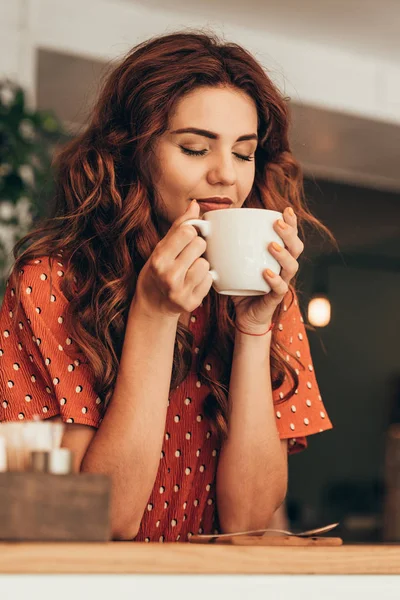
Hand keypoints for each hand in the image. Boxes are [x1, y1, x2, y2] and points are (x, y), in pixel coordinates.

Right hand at [135, 200, 213, 319]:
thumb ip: (179, 226)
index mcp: (159, 259)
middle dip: (197, 248)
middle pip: (200, 245)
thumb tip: (195, 205)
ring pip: (205, 264)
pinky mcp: (191, 303)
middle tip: (187, 256)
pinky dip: (204, 279)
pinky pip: (209, 280)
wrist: (153, 303)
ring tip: (190, 270)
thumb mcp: (162, 247)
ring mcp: (180, 291)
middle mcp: (168, 276)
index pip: (187, 232)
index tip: (187, 238)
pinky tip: (193, 282)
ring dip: (201, 265)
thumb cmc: (159, 270)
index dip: (191, 232)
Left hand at [231, 207, 303, 333]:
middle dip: (289, 233)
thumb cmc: (240, 284)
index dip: (291, 222)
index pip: (289, 236)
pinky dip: (274, 280)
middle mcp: (283, 267)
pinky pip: (279, 288)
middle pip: (296, 248)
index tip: (286, 209)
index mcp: (276, 256)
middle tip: (278, 223)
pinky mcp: (274, 298)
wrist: (244, 315)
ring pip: (291, 266)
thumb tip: (203, 224)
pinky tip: (266, 273)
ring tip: (272, 245)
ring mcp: (281, 282)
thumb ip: (222, 245)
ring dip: (283, 254)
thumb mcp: (231, 262)